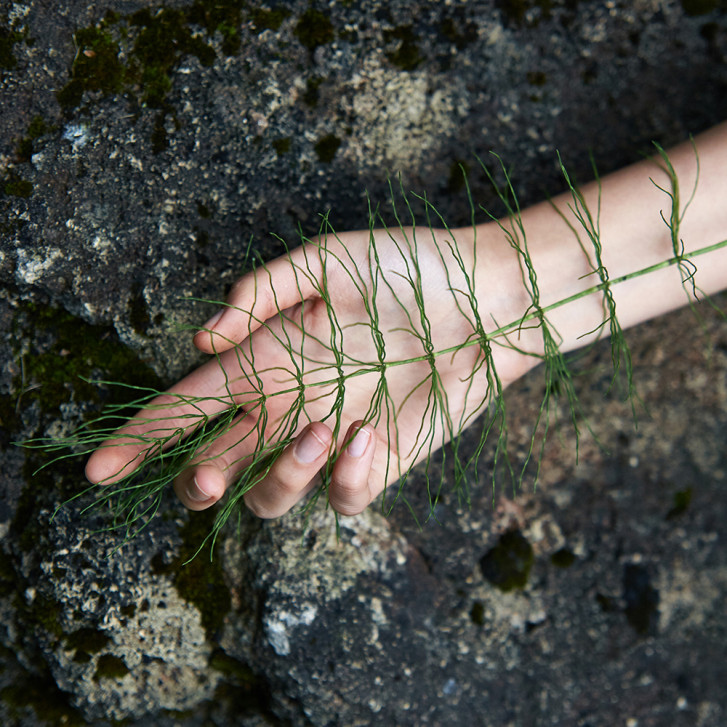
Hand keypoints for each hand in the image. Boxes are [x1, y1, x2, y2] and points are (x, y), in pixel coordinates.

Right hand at [85, 223, 529, 518]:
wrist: (485, 297)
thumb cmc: (407, 268)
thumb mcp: (328, 260)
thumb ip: (265, 292)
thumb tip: (205, 336)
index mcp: (268, 359)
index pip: (190, 405)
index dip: (144, 437)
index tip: (100, 466)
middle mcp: (292, 406)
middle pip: (220, 464)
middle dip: (201, 481)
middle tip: (208, 475)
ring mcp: (333, 439)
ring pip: (272, 495)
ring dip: (278, 476)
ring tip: (320, 430)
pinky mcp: (380, 462)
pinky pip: (342, 496)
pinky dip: (345, 475)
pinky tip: (369, 433)